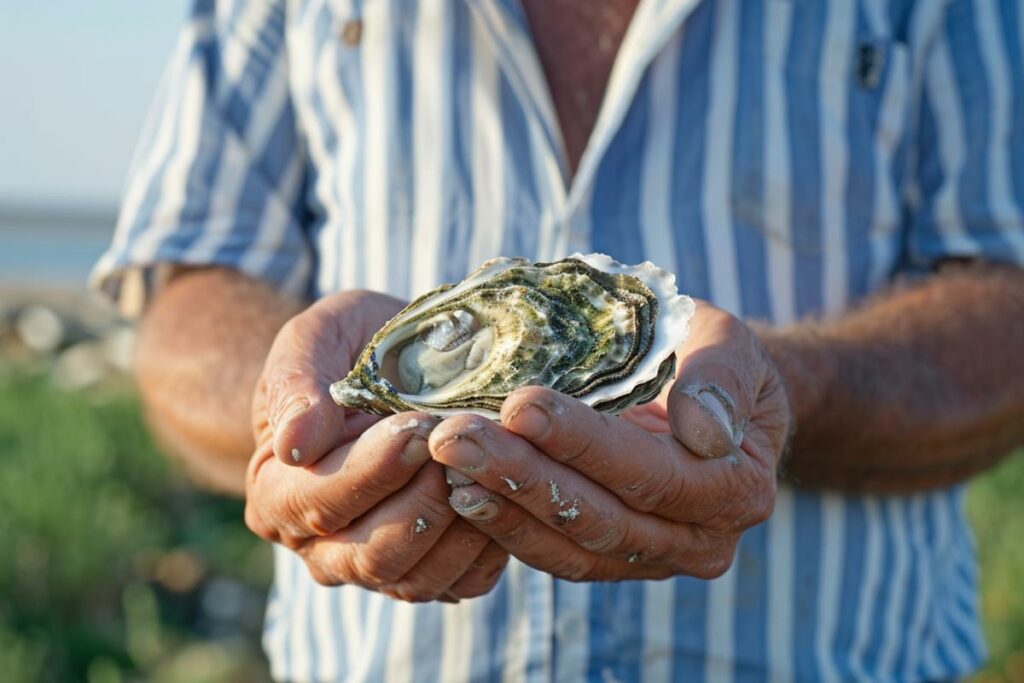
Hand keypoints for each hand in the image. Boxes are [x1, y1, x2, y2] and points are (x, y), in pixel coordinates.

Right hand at [244, 290, 508, 600]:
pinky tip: (502, 493)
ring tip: (488, 465)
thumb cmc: (346, 349)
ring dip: (462, 524)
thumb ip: (296, 383)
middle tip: (463, 445)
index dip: (374, 468)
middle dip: (425, 499)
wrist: (387, 369)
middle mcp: (319, 546)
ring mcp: (375, 567)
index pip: (319, 503)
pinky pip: (461, 582)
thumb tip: (297, 441)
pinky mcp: (429, 572)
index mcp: (276, 494)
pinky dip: (488, 545)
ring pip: (418, 579)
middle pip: (372, 554)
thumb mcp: (315, 339)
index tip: (420, 424)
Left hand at [428, 303, 790, 579]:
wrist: (704, 391)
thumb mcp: (730, 345)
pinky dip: (505, 525)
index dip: (583, 443)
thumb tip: (704, 431)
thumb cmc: (711, 355)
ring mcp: (652, 557)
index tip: (521, 404)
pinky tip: (458, 489)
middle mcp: (700, 541)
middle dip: (523, 477)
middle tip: (455, 437)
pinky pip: (554, 554)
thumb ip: (722, 379)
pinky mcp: (610, 560)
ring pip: (570, 545)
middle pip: (603, 519)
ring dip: (503, 506)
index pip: (652, 474)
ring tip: (446, 463)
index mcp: (737, 490)